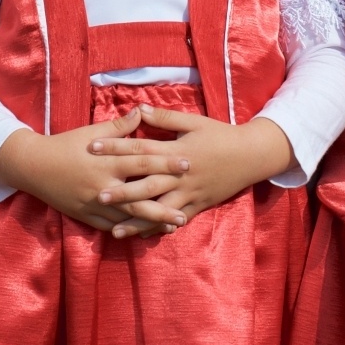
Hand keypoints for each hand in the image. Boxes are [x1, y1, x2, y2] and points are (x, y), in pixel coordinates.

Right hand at [0, 109, 191, 233]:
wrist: (33, 167)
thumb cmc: (65, 145)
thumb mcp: (91, 133)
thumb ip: (119, 126)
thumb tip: (142, 111)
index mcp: (106, 162)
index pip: (142, 162)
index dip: (166, 163)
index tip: (187, 164)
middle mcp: (103, 185)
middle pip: (140, 196)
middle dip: (165, 202)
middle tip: (188, 207)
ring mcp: (94, 204)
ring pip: (129, 217)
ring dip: (153, 222)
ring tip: (175, 225)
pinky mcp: (87, 216)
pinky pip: (111, 226)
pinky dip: (130, 230)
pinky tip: (147, 233)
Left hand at [90, 104, 294, 230]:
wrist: (251, 156)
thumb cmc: (220, 135)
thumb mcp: (193, 122)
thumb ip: (164, 118)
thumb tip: (138, 108)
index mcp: (176, 152)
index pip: (141, 150)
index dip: (116, 148)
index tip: (93, 148)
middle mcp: (181, 176)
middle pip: (147, 185)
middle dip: (122, 192)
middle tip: (98, 195)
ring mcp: (190, 194)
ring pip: (159, 210)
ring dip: (136, 220)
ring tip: (114, 230)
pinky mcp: (198, 206)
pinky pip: (176, 221)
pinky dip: (158, 229)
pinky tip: (142, 236)